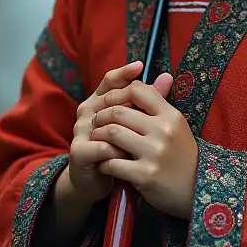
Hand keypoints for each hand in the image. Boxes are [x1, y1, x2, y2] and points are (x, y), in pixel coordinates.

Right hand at [63, 60, 143, 205]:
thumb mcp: (133, 123)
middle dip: (130, 106)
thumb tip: (168, 76)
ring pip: (109, 124)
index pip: (109, 81)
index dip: (123, 73)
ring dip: (127, 133)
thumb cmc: (116, 148)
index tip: (141, 66)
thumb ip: (148, 101)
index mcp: (97, 101)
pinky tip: (129, 156)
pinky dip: (118, 152)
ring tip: (143, 141)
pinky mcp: (79, 151)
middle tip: (150, 116)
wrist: (93, 180)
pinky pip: (103, 147)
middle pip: (110, 99)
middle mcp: (86, 112)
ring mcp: (80, 131)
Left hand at [90, 74, 198, 219]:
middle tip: (97, 122)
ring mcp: (154, 153)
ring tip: (98, 140)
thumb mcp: (177, 126)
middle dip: (102, 115)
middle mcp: (163, 131)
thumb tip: (162, 75)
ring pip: (112, 133)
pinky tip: (105, 163)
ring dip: (99, 136)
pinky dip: (104, 162)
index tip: (111, 103)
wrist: (195, 190)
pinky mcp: (144, 175)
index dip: (118, 94)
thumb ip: (163, 103)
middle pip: (119, 111)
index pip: (138, 91)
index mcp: (170, 116)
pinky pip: (112, 162)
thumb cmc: (182, 155)